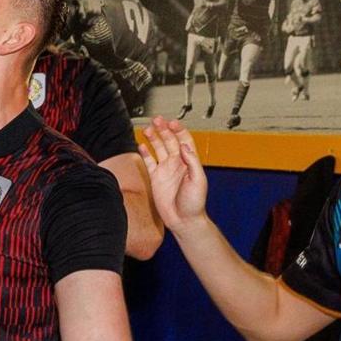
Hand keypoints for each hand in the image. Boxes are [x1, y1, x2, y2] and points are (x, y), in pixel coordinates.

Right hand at [136, 118, 208, 232]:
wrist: (184, 220)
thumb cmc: (195, 203)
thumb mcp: (198, 180)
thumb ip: (192, 162)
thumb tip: (184, 146)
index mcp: (189, 162)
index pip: (184, 140)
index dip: (178, 130)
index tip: (171, 123)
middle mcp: (177, 164)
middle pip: (169, 141)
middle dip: (163, 130)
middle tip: (156, 120)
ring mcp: (166, 170)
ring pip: (158, 149)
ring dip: (154, 138)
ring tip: (147, 129)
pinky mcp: (156, 178)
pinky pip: (149, 162)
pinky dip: (145, 153)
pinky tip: (141, 145)